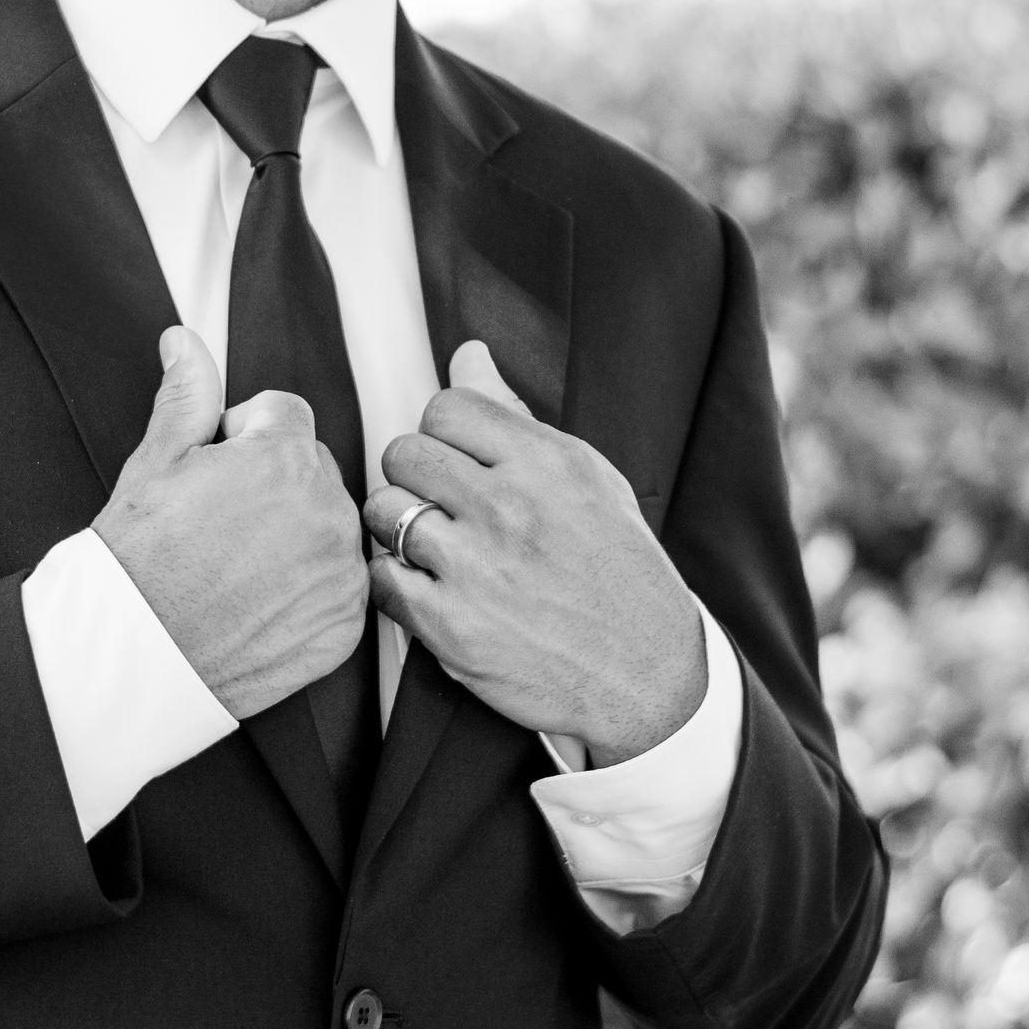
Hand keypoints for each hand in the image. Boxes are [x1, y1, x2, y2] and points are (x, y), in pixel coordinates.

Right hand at [95, 327, 369, 721]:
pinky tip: (261, 600)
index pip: (286, 415)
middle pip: (314, 468)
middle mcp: (326, 509)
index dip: (245, 438)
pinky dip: (310, 589)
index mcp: (283, 458)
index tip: (218, 473)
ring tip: (238, 566)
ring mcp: (340, 570)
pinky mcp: (346, 621)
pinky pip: (339, 584)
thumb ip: (187, 397)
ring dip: (297, 534)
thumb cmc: (139, 563)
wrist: (138, 656)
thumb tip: (185, 343)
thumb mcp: (154, 465)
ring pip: (331, 525)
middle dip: (276, 483)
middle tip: (222, 524)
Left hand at [364, 340, 704, 765]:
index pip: (446, 407)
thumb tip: (467, 354)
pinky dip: (394, 583)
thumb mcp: (588, 480)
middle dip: (413, 476)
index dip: (442, 434)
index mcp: (546, 463)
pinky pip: (381, 577)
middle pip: (403, 452)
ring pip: (385, 511)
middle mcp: (509, 508)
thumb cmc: (618, 570)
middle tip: (440, 506)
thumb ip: (517, 417)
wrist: (646, 674)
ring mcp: (476, 568)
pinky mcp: (451, 626)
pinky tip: (428, 590)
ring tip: (433, 549)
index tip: (459, 464)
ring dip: (398, 528)